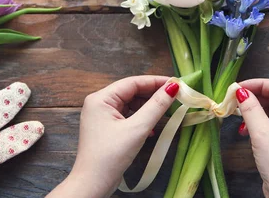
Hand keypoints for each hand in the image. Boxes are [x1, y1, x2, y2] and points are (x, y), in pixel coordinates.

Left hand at [47, 76, 178, 197]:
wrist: (92, 186)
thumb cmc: (110, 156)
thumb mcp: (137, 129)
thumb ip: (156, 106)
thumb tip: (173, 87)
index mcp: (101, 98)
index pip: (133, 82)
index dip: (156, 82)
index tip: (177, 83)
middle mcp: (99, 103)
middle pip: (132, 92)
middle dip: (153, 95)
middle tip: (176, 97)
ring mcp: (102, 116)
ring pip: (131, 104)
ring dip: (149, 108)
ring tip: (167, 112)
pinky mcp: (107, 128)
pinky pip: (128, 116)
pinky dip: (141, 119)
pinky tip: (153, 128)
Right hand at [236, 78, 268, 197]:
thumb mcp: (263, 134)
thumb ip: (251, 110)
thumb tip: (240, 92)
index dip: (259, 84)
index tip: (240, 86)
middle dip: (255, 96)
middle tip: (235, 97)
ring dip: (254, 110)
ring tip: (236, 111)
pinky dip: (257, 122)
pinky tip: (244, 127)